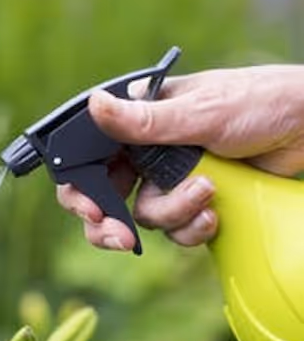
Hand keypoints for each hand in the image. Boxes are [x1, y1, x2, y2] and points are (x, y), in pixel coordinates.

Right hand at [57, 65, 303, 251]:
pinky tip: (215, 213)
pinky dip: (193, 228)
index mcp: (138, 122)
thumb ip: (144, 120)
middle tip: (120, 238)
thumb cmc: (259, 102)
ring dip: (174, 214)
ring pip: (145, 217)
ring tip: (207, 193)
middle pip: (105, 198)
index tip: (90, 212)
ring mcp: (170, 179)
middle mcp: (147, 153)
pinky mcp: (194, 202)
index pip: (90, 159)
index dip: (81, 190)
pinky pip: (176, 230)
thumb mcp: (199, 111)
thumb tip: (93, 105)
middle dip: (111, 222)